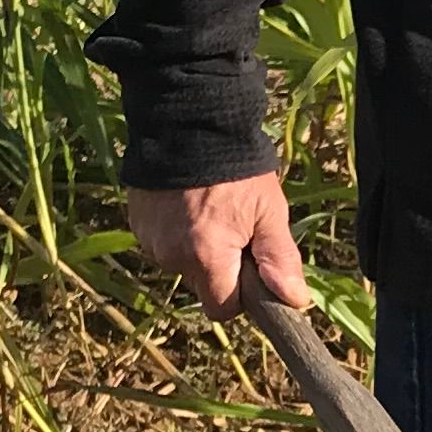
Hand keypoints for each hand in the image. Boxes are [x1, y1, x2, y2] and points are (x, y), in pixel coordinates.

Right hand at [125, 171, 307, 317]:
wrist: (190, 121)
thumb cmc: (238, 168)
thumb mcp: (268, 211)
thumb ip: (279, 259)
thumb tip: (294, 301)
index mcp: (207, 258)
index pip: (222, 310)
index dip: (239, 295)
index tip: (249, 266)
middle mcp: (172, 256)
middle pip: (202, 285)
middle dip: (219, 267)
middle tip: (234, 227)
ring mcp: (150, 240)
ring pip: (181, 263)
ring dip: (196, 248)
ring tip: (210, 207)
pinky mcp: (137, 223)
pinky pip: (163, 242)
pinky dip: (176, 231)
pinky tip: (186, 202)